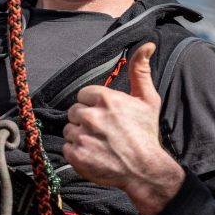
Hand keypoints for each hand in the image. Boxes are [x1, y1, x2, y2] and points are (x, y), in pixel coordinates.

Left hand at [62, 43, 183, 214]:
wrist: (145, 170)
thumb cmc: (146, 134)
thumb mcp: (148, 100)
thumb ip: (140, 71)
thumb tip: (147, 44)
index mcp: (105, 99)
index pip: (84, 95)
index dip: (94, 105)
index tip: (106, 116)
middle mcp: (91, 116)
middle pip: (75, 111)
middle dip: (86, 120)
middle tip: (103, 131)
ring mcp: (82, 136)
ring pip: (69, 130)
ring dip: (80, 136)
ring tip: (99, 144)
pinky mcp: (76, 156)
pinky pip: (66, 148)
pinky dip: (77, 152)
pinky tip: (93, 154)